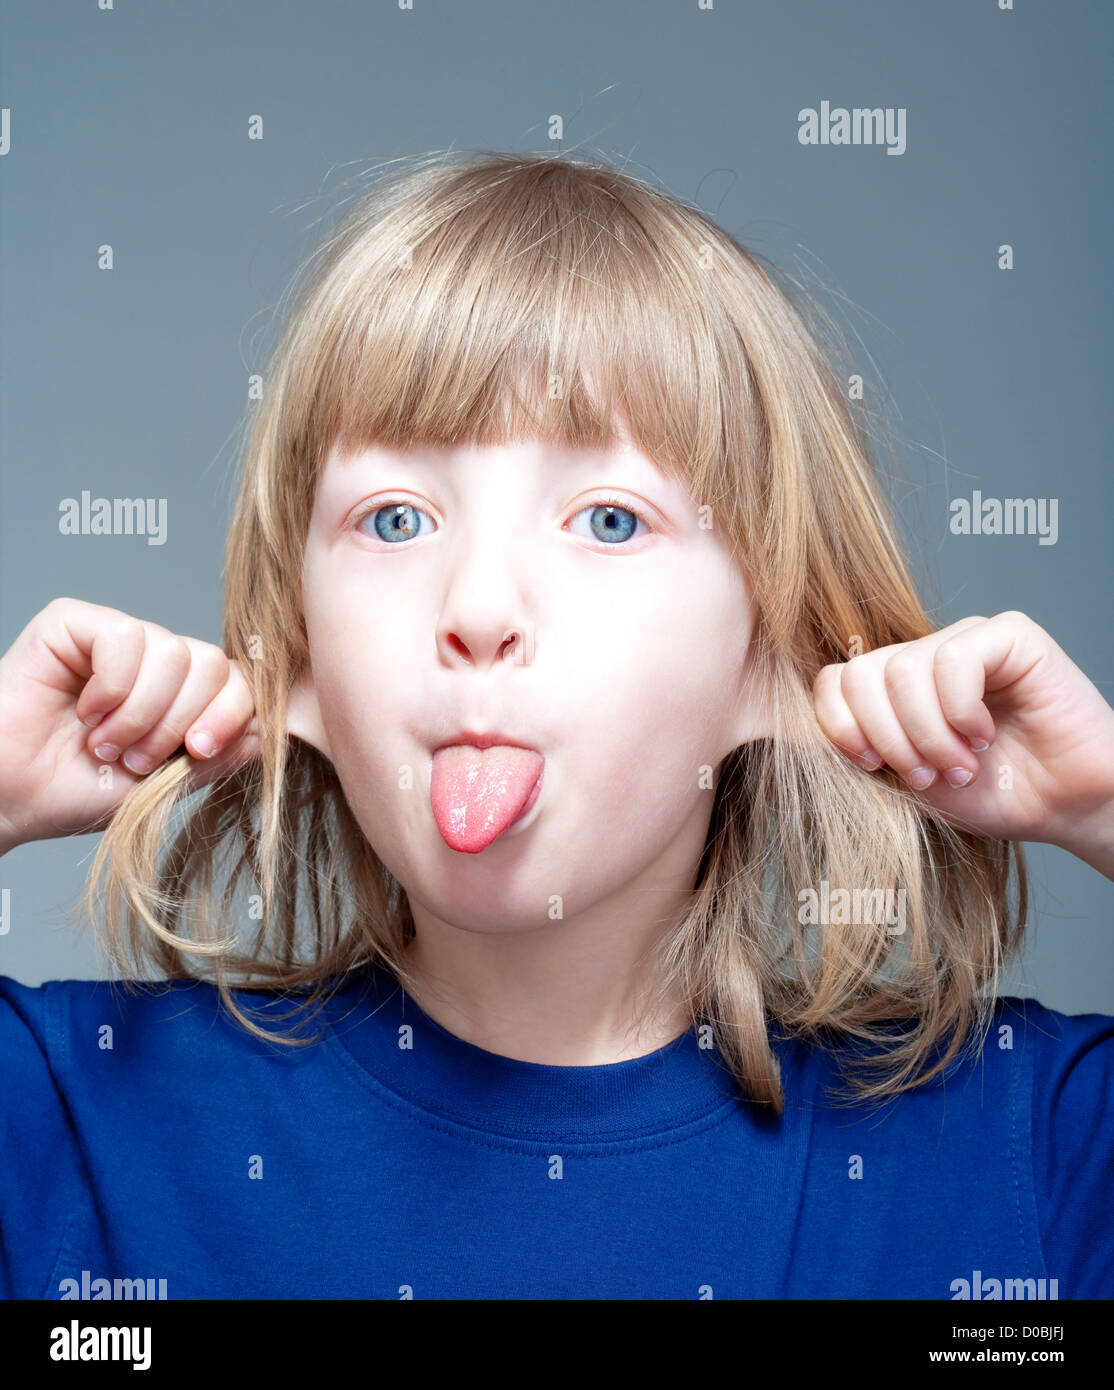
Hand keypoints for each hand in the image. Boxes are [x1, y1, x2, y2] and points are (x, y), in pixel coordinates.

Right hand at [0, 597, 260, 853]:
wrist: (11, 799)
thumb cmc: (76, 792)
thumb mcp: (164, 783)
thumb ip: (216, 755)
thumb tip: (267, 731)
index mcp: (182, 694)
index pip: (237, 680)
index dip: (230, 714)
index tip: (198, 751)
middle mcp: (155, 660)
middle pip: (212, 663)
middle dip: (180, 720)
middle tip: (137, 758)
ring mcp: (117, 638)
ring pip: (173, 652)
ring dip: (140, 713)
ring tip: (105, 743)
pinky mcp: (74, 623)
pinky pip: (125, 637)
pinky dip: (110, 687)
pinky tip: (84, 711)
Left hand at [811, 612, 1113, 874]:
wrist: (1067, 807)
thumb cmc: (992, 795)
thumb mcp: (907, 780)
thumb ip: (863, 749)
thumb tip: (808, 729)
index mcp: (893, 688)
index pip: (835, 680)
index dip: (840, 725)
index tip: (870, 767)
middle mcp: (925, 656)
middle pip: (861, 674)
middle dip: (886, 737)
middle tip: (927, 776)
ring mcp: (965, 641)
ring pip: (902, 671)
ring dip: (928, 735)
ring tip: (960, 767)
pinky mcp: (1009, 636)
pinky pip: (954, 659)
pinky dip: (961, 711)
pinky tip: (984, 737)